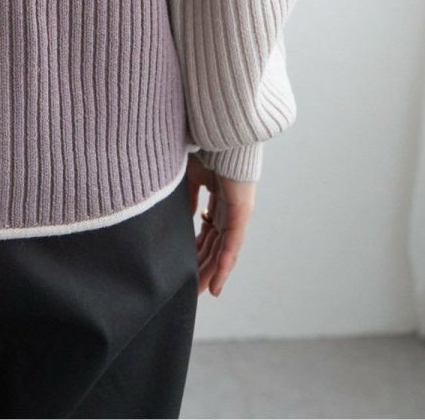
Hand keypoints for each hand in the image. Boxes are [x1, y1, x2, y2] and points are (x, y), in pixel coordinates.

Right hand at [186, 153, 254, 297]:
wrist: (220, 132)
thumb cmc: (205, 146)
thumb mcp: (191, 176)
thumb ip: (188, 197)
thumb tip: (185, 217)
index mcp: (218, 198)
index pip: (207, 231)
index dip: (195, 249)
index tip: (183, 265)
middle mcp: (229, 209)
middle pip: (215, 245)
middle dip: (202, 266)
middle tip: (191, 288)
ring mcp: (237, 213)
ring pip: (223, 251)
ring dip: (211, 273)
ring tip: (200, 294)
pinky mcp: (241, 214)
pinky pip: (231, 247)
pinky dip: (223, 268)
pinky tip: (216, 286)